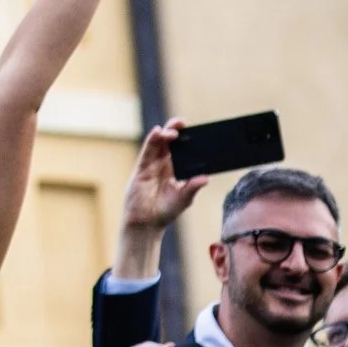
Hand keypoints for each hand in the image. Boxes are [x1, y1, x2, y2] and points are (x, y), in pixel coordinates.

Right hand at [122, 121, 208, 235]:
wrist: (146, 223)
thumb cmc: (165, 212)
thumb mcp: (184, 199)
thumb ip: (192, 187)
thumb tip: (206, 178)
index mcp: (174, 170)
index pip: (181, 151)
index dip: (186, 140)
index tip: (196, 132)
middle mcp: (162, 165)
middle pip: (169, 143)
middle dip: (175, 131)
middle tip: (183, 123)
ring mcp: (151, 165)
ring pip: (157, 144)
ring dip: (165, 133)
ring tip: (173, 129)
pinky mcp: (141, 168)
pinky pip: (146, 151)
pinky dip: (151, 140)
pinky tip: (157, 132)